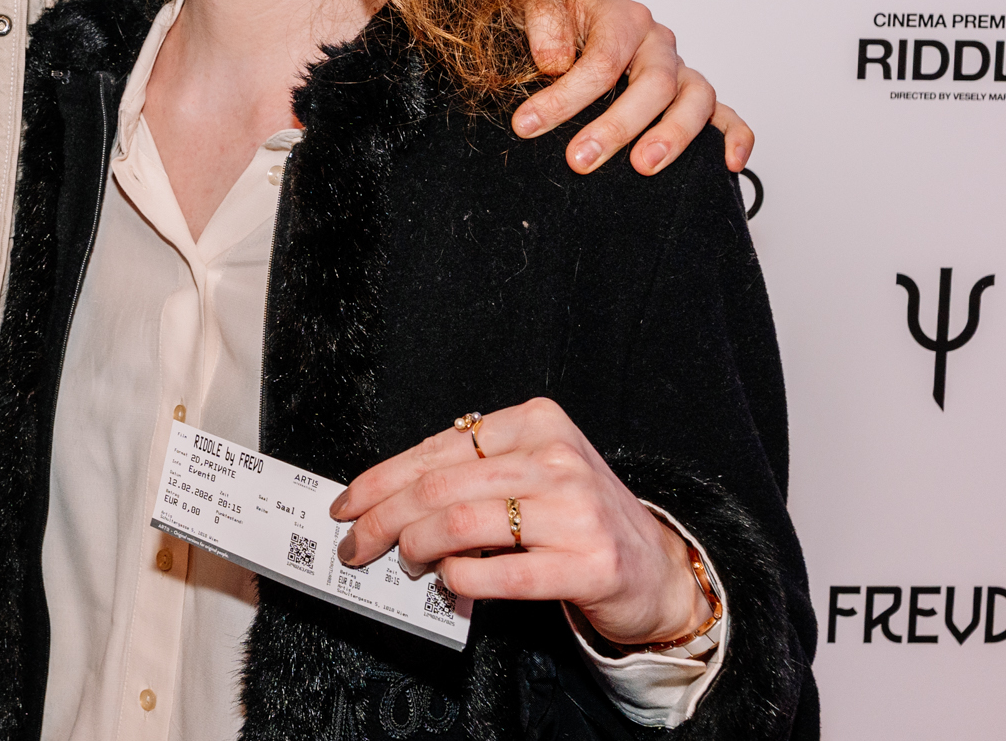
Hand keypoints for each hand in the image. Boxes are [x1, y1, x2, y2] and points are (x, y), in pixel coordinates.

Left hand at [330, 398, 710, 648]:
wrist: (655, 568)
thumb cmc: (578, 516)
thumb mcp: (531, 472)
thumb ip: (470, 477)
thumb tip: (387, 499)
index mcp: (537, 422)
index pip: (438, 449)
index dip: (382, 479)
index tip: (349, 503)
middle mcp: (557, 458)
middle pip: (439, 488)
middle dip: (383, 519)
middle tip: (357, 543)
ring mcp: (574, 511)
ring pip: (459, 525)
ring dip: (414, 549)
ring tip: (403, 563)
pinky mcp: (587, 564)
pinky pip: (499, 573)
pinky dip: (460, 580)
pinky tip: (449, 582)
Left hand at [509, 0, 754, 174]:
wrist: (565, 19)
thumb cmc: (556, 16)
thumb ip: (541, 18)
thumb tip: (555, 60)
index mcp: (623, 17)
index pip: (602, 60)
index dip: (565, 96)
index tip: (529, 124)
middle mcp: (657, 42)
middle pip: (653, 83)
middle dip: (616, 125)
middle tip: (581, 158)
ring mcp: (679, 69)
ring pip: (696, 99)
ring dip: (673, 135)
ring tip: (643, 166)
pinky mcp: (693, 95)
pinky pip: (727, 114)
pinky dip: (734, 136)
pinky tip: (728, 164)